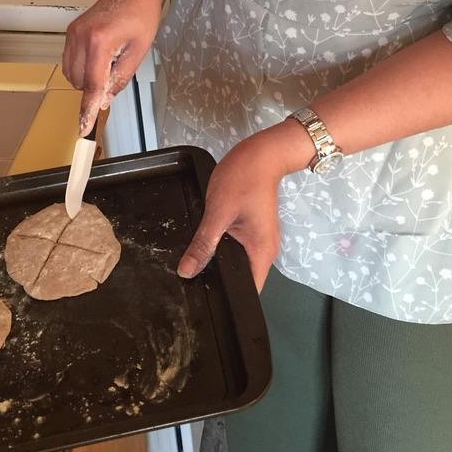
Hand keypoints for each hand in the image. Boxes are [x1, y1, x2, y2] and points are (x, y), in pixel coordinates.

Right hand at [62, 0, 160, 133]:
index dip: (88, 108)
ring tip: (109, 59)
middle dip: (93, 88)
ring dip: (87, 79)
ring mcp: (72, 34)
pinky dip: (82, 68)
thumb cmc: (141, 15)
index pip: (91, 84)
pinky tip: (100, 57)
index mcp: (100, 42)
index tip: (83, 127)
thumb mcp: (138, 51)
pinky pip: (69, 61)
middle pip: (79, 81)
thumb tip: (104, 101)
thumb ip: (120, 78)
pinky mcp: (70, 32)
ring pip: (71, 74)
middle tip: (115, 71)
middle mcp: (81, 37)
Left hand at [177, 119, 314, 291]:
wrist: (262, 153)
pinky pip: (237, 247)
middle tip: (191, 279)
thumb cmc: (243, 179)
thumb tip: (187, 271)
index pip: (248, 292)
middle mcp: (264, 252)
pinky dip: (222, 247)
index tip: (205, 298)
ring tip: (194, 262)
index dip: (228, 298)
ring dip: (219, 262)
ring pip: (237, 262)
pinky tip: (205, 243)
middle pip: (242, 279)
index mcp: (261, 253)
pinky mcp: (253, 229)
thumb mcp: (218, 212)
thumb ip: (203, 244)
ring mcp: (260, 240)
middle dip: (219, 279)